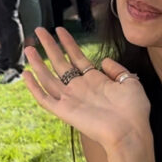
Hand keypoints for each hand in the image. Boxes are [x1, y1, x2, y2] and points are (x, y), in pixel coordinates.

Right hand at [23, 26, 151, 149]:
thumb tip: (104, 60)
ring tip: (29, 47)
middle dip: (49, 46)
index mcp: (95, 81)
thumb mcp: (130, 83)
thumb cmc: (134, 111)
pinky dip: (35, 88)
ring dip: (38, 63)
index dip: (68, 43)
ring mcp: (71, 99)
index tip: (60, 29)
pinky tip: (26, 74)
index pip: (77, 57)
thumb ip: (117, 71)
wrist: (130, 132)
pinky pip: (45, 99)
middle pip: (60, 63)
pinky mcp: (64, 111)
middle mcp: (80, 88)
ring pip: (49, 78)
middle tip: (39, 30)